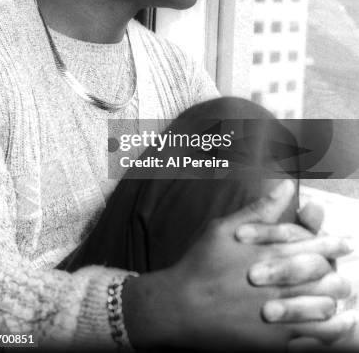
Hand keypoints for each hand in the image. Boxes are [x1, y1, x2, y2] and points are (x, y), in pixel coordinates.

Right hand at [123, 179, 353, 349]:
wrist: (180, 307)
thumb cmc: (201, 264)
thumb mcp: (226, 228)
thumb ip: (260, 209)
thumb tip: (285, 184)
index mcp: (269, 252)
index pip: (313, 245)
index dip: (333, 244)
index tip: (346, 243)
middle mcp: (279, 281)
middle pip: (324, 275)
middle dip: (340, 270)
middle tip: (348, 268)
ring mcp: (278, 312)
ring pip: (324, 305)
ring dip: (338, 298)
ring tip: (344, 294)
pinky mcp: (275, 340)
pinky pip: (314, 336)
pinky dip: (333, 329)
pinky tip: (341, 323)